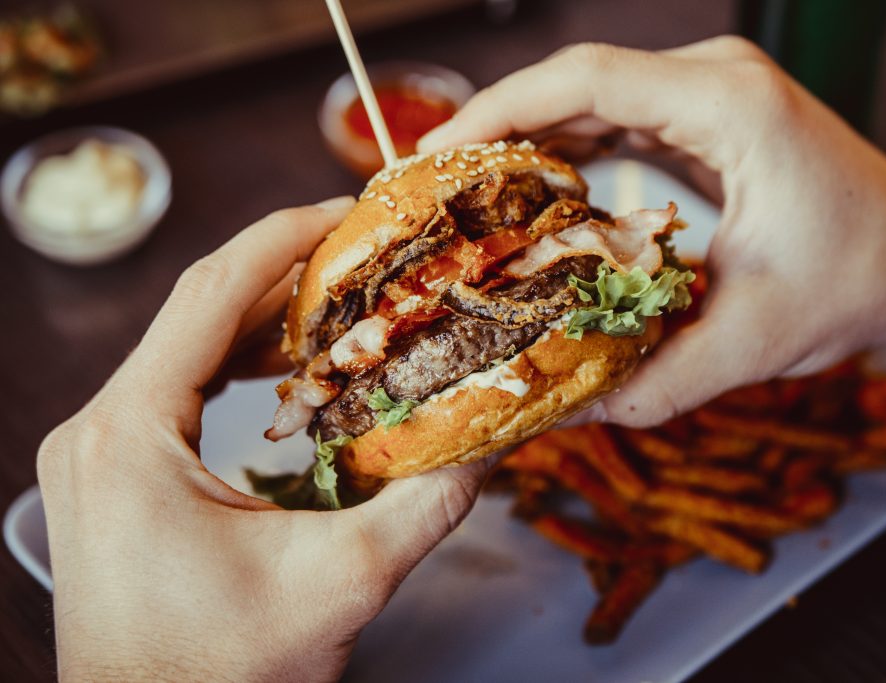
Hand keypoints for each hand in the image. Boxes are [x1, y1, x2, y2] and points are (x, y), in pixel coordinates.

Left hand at [37, 198, 491, 681]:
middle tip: (364, 253)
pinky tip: (286, 366)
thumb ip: (427, 506)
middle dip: (286, 274)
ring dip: (263, 320)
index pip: (209, 295)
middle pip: (198, 312)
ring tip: (340, 300)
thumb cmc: (219, 675)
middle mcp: (98, 430)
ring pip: (186, 347)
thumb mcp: (340, 585)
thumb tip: (495, 441)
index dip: (284, 239)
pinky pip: (176, 388)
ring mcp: (98, 452)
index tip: (348, 211)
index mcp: (131, 435)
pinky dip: (236, 364)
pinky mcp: (112, 474)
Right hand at [420, 38, 885, 430]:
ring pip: (594, 98)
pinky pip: (620, 118)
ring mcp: (714, 93)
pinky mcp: (709, 117)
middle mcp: (718, 80)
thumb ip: (647, 381)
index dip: (501, 111)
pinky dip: (569, 149)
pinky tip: (531, 193)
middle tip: (436, 187)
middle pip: (579, 83)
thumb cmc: (855, 285)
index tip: (439, 155)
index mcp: (730, 106)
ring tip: (468, 193)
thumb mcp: (748, 343)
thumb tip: (557, 413)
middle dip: (500, 130)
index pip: (588, 81)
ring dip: (529, 138)